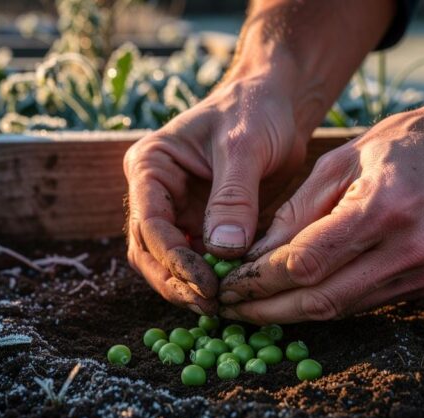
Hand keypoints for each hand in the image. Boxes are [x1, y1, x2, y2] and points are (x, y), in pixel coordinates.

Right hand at [124, 77, 307, 314]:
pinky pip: (196, 261)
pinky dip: (208, 280)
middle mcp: (154, 192)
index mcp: (151, 166)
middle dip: (175, 281)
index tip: (204, 283)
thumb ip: (233, 197)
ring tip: (219, 307)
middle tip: (210, 305)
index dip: (173, 258)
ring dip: (188, 287)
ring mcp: (175, 211)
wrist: (275, 104)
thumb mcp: (244, 146)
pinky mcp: (199, 226)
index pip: (150, 222)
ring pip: (166, 263)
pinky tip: (230, 293)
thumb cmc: (255, 110)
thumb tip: (223, 251)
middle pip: (149, 251)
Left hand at [218, 107, 423, 322]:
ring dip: (293, 313)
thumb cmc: (404, 143)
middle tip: (231, 310)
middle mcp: (408, 249)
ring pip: (342, 310)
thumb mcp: (341, 160)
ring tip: (254, 308)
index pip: (306, 262)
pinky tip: (296, 299)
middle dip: (268, 309)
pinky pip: (364, 304)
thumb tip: (255, 257)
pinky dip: (326, 304)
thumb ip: (297, 211)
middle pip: (322, 299)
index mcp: (383, 208)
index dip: (260, 280)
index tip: (228, 285)